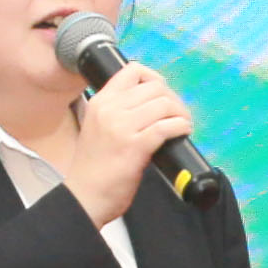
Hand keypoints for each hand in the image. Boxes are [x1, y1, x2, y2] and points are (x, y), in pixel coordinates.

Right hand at [48, 61, 194, 226]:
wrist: (84, 196)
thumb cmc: (93, 168)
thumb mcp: (97, 127)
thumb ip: (117, 112)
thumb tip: (150, 105)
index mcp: (100, 102)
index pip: (133, 71)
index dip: (154, 78)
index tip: (162, 94)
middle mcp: (110, 109)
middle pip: (155, 87)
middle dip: (173, 99)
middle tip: (178, 115)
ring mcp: (122, 127)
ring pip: (164, 104)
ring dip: (180, 114)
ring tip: (182, 125)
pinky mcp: (135, 146)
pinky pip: (167, 127)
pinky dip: (181, 127)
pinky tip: (183, 132)